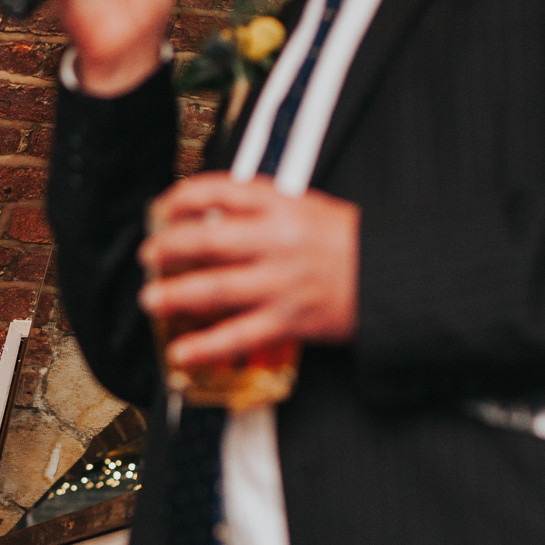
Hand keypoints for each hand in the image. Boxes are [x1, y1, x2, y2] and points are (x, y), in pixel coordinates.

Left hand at [139, 175, 361, 367]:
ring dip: (175, 295)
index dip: (185, 196)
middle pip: (208, 239)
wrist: (395, 277)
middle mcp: (278, 241)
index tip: (164, 205)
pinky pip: (238, 336)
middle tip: (149, 253)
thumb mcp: (312, 209)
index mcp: (284, 207)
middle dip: (169, 246)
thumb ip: (266, 210)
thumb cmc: (353, 244)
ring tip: (151, 299)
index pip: (222, 191)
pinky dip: (205, 347)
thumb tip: (215, 214)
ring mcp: (281, 283)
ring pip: (215, 288)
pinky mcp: (288, 320)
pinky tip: (180, 353)